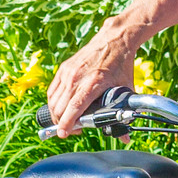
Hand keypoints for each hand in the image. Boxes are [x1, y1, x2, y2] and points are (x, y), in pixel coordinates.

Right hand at [44, 21, 138, 138]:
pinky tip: (60, 108)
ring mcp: (68, 72)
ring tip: (67, 120)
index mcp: (93, 83)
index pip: (74, 108)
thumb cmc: (121, 65)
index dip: (66, 123)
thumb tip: (125, 137)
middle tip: (73, 129)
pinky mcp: (64, 68)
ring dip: (57, 114)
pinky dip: (54, 102)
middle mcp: (77, 77)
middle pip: (60, 107)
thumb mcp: (125, 89)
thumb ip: (124, 113)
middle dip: (62, 123)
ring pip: (53, 100)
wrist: (115, 39)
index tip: (63, 134)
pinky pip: (52, 90)